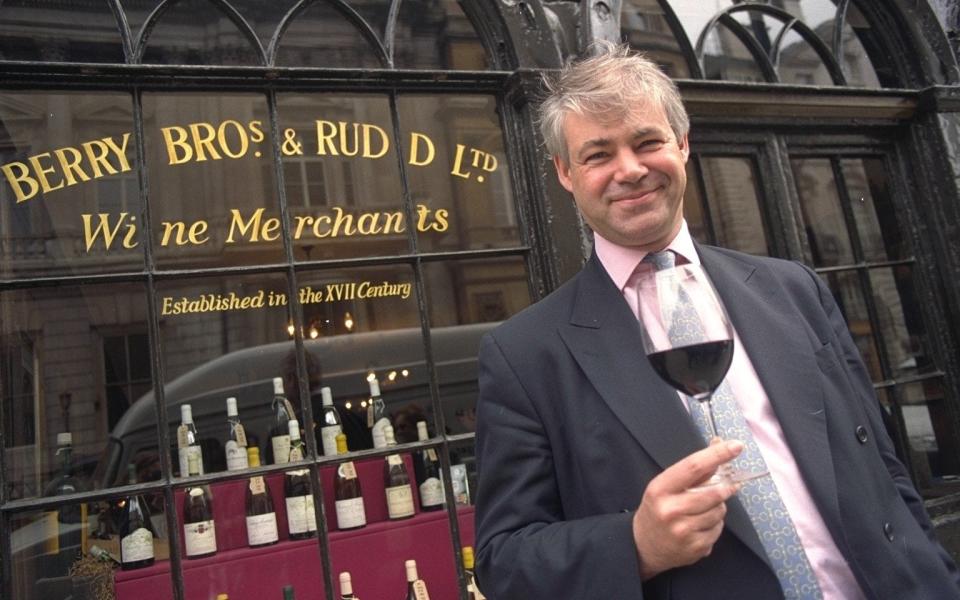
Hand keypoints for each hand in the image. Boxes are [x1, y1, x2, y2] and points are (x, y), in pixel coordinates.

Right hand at [632, 440, 743, 579]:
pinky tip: (701, 526)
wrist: (644, 545)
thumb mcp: (666, 486)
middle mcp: (671, 510)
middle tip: (725, 485)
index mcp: (661, 489)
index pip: (693, 467)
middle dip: (725, 487)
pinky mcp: (696, 547)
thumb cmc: (657, 509)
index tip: (736, 446)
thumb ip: (693, 469)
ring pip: (719, 510)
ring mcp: (684, 531)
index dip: (717, 455)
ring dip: (718, 507)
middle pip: (713, 492)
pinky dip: (715, 524)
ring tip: (703, 510)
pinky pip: (719, 528)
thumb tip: (718, 444)